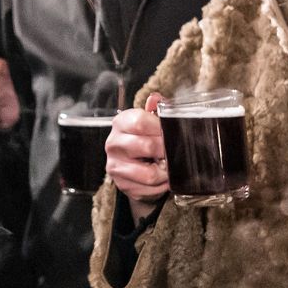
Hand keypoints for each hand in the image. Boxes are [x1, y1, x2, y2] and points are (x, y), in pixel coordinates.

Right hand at [105, 94, 167, 222]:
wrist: (133, 166)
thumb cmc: (144, 139)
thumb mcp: (150, 121)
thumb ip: (156, 109)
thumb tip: (156, 98)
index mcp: (121, 122)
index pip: (141, 122)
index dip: (161, 128)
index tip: (173, 133)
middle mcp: (114, 143)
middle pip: (147, 146)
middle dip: (166, 151)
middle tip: (174, 152)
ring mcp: (115, 165)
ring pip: (149, 174)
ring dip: (165, 172)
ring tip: (168, 166)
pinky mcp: (122, 184)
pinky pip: (149, 189)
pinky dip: (161, 185)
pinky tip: (162, 178)